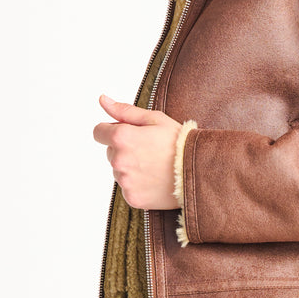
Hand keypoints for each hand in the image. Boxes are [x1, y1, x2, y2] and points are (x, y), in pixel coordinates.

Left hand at [93, 94, 180, 209]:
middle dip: (124, 149)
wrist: (199, 171)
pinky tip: (155, 179)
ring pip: (119, 171)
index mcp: (121, 137)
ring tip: (155, 165)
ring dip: (131, 167)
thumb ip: (124, 111)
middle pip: (110, 152)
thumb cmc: (178, 142)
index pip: (98, 132)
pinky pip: (128, 188)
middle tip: (150, 150)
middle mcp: (118, 160)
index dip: (112, 130)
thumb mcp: (154, 119)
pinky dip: (138, 184)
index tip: (129, 134)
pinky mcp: (132, 198)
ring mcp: (125, 181)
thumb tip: (102, 99)